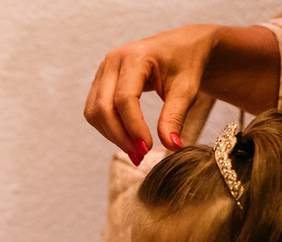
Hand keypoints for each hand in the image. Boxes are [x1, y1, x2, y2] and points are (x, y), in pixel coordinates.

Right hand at [84, 25, 217, 162]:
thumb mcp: (187, 89)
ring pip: (94, 112)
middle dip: (119, 136)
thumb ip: (175, 117)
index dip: (133, 127)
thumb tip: (170, 146)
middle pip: (103, 107)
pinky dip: (108, 129)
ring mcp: (103, 70)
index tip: (147, 147)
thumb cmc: (186, 63)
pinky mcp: (100, 81)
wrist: (182, 46)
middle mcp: (113, 60)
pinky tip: (127, 138)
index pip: (124, 99)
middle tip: (139, 155)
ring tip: (135, 150)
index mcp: (135, 56)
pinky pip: (94, 111)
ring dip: (112, 135)